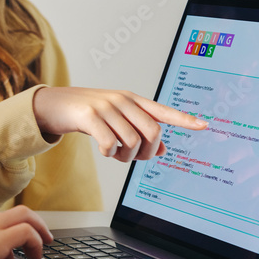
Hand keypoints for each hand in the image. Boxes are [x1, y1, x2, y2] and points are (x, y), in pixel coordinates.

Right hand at [0, 206, 52, 258]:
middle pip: (18, 212)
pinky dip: (36, 242)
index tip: (14, 248)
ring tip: (40, 253)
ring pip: (26, 217)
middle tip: (44, 239)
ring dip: (38, 234)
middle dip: (35, 224)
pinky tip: (35, 256)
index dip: (10, 233)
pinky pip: (27, 233)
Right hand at [32, 87, 207, 161]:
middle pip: (152, 133)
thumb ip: (139, 132)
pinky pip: (110, 142)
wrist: (55, 104)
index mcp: (133, 101)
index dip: (184, 119)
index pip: (164, 111)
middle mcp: (123, 101)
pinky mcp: (90, 116)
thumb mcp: (117, 121)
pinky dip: (109, 153)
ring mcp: (107, 107)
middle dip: (147, 153)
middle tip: (135, 157)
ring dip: (125, 156)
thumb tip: (163, 151)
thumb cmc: (89, 114)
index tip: (204, 125)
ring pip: (131, 142)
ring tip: (114, 153)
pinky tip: (104, 150)